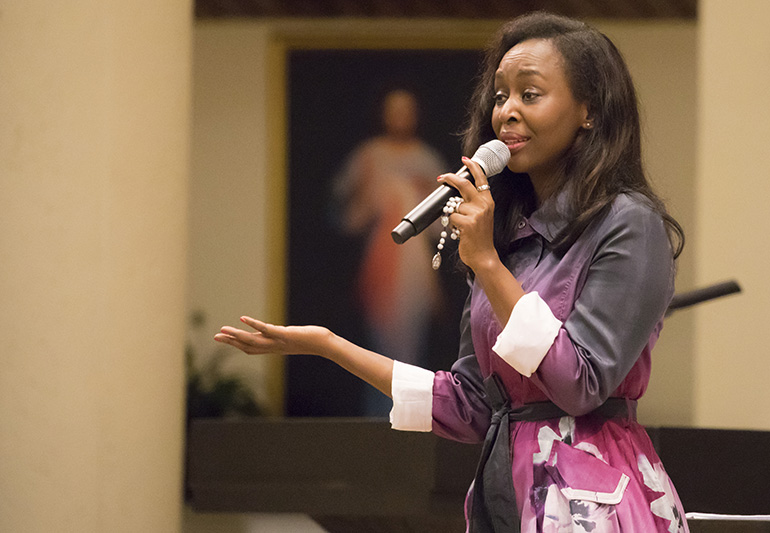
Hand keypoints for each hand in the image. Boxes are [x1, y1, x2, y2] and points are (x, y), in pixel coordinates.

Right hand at [214, 316, 332, 356]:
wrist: (326, 345)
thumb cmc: (313, 340)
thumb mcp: (293, 338)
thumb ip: (282, 336)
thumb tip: (274, 331)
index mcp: (275, 348)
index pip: (251, 348)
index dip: (236, 345)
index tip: (223, 339)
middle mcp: (274, 347)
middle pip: (248, 346)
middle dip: (231, 342)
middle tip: (215, 336)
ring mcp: (278, 342)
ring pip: (253, 341)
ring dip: (236, 335)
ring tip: (222, 329)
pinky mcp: (285, 335)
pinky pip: (266, 330)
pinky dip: (253, 324)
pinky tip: (242, 318)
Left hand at [437, 157, 497, 270]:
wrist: (484, 256)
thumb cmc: (480, 237)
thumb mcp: (482, 216)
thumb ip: (473, 203)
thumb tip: (455, 194)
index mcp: (488, 202)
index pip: (481, 179)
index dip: (473, 167)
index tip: (465, 159)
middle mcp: (484, 205)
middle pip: (464, 185)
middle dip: (451, 179)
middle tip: (441, 178)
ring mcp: (476, 214)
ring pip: (454, 206)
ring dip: (452, 216)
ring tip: (461, 226)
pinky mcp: (468, 223)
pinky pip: (451, 217)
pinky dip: (451, 225)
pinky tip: (459, 232)